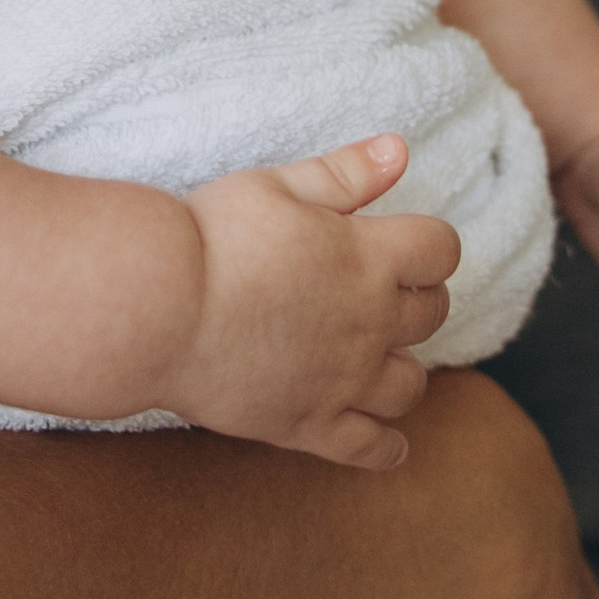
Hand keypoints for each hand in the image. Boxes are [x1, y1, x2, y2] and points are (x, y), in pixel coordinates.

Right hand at [170, 134, 458, 465]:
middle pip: (432, 314)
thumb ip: (345, 172)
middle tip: (386, 292)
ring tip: (377, 356)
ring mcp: (344, 381)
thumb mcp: (276, 185)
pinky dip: (386, 446)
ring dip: (403, 367)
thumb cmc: (210, 236)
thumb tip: (401, 150)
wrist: (158, 306)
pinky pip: (372, 449)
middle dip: (418, 298)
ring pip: (410, 385)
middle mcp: (369, 322)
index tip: (404, 243)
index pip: (441, 250)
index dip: (428, 244)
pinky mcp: (310, 425)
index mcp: (367, 258)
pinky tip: (384, 440)